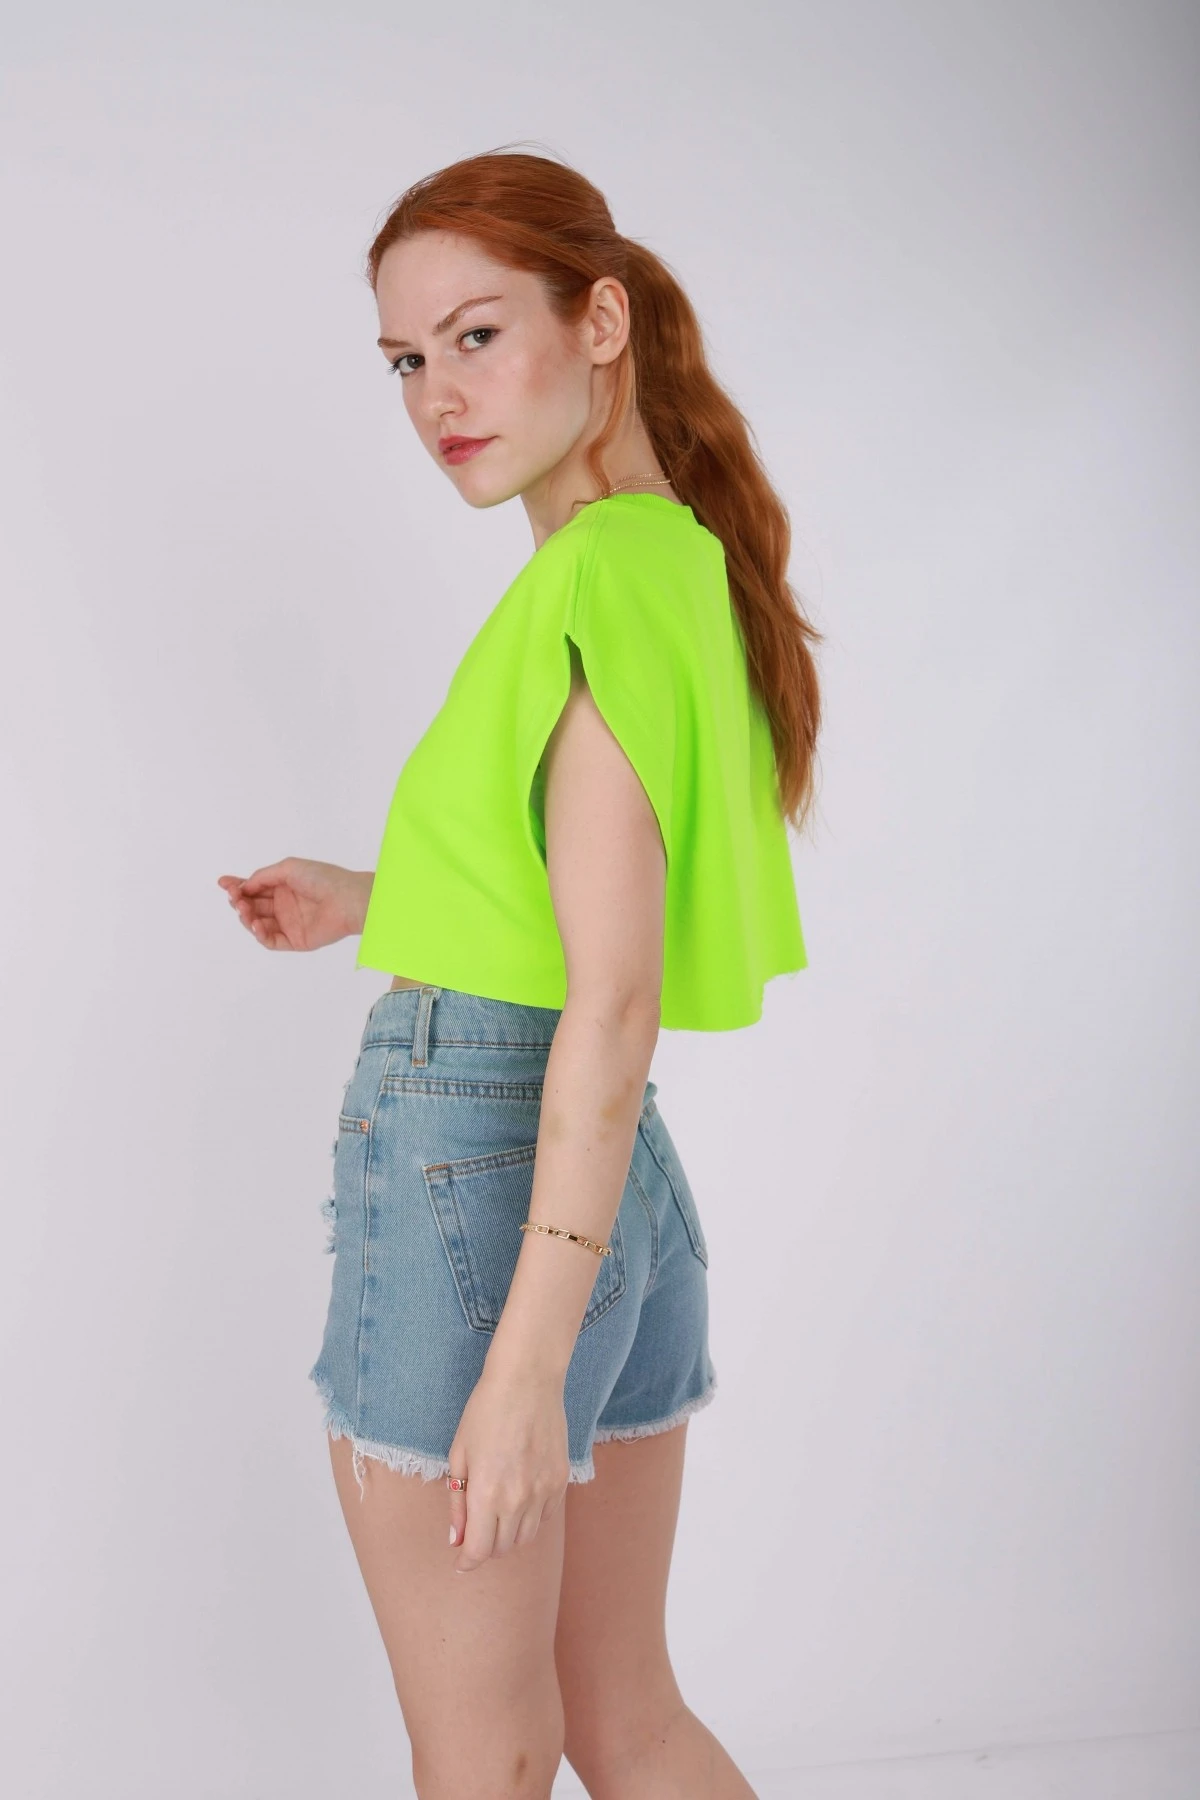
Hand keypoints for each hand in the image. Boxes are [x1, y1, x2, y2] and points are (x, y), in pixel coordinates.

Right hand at [217, 859, 371, 951]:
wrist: (348, 899)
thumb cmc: (323, 878)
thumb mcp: (288, 868)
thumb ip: (263, 877)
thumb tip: (243, 886)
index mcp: (283, 886)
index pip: (254, 888)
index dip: (237, 886)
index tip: (223, 883)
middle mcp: (284, 905)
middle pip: (252, 906)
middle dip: (239, 901)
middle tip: (235, 897)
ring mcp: (289, 923)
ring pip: (258, 923)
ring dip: (247, 917)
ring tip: (244, 910)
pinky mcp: (295, 941)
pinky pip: (271, 940)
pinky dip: (260, 934)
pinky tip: (257, 924)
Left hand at [447, 1357, 570, 1573]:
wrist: (527, 1380)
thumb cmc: (486, 1412)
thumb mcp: (459, 1454)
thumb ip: (457, 1501)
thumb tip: (456, 1539)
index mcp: (486, 1493)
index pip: (478, 1551)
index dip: (466, 1562)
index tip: (460, 1561)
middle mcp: (518, 1499)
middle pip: (502, 1548)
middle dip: (485, 1546)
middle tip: (476, 1528)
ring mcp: (543, 1491)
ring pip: (526, 1537)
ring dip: (509, 1534)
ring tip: (498, 1512)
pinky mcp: (561, 1480)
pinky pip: (546, 1517)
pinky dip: (531, 1518)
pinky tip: (520, 1497)